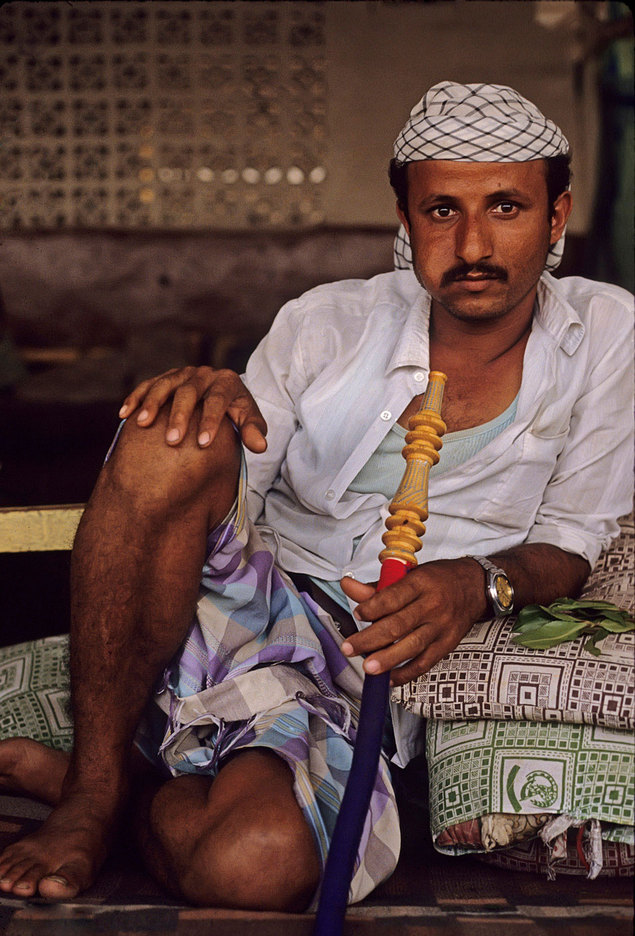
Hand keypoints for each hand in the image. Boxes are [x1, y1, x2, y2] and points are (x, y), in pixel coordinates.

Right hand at [118, 366, 267, 452]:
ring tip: (144, 425)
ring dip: (153, 404)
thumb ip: (253, 432)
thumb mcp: (249, 422)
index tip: (203, 444)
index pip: (218, 400)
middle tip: (173, 441)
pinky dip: (136, 398)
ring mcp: (183, 373)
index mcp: (227, 382)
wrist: (223, 397)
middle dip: (180, 416)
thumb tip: (260, 447)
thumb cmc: (237, 414)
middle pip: (189, 392)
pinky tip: (125, 414)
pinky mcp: (166, 378)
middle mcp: (204, 374)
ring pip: (165, 385)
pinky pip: (148, 385)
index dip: (210, 421)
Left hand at [339, 558, 486, 686]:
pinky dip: (407, 673)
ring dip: (388, 659)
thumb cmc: (438, 579)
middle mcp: (432, 605)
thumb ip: (378, 586)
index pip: (393, 597)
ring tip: (368, 668)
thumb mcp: (410, 574)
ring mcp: (441, 626)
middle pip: (398, 625)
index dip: (373, 608)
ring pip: (412, 646)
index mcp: (421, 583)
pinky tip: (389, 678)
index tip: (357, 614)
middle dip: (371, 639)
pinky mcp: (447, 644)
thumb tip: (347, 586)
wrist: (475, 587)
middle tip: (350, 648)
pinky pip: (426, 662)